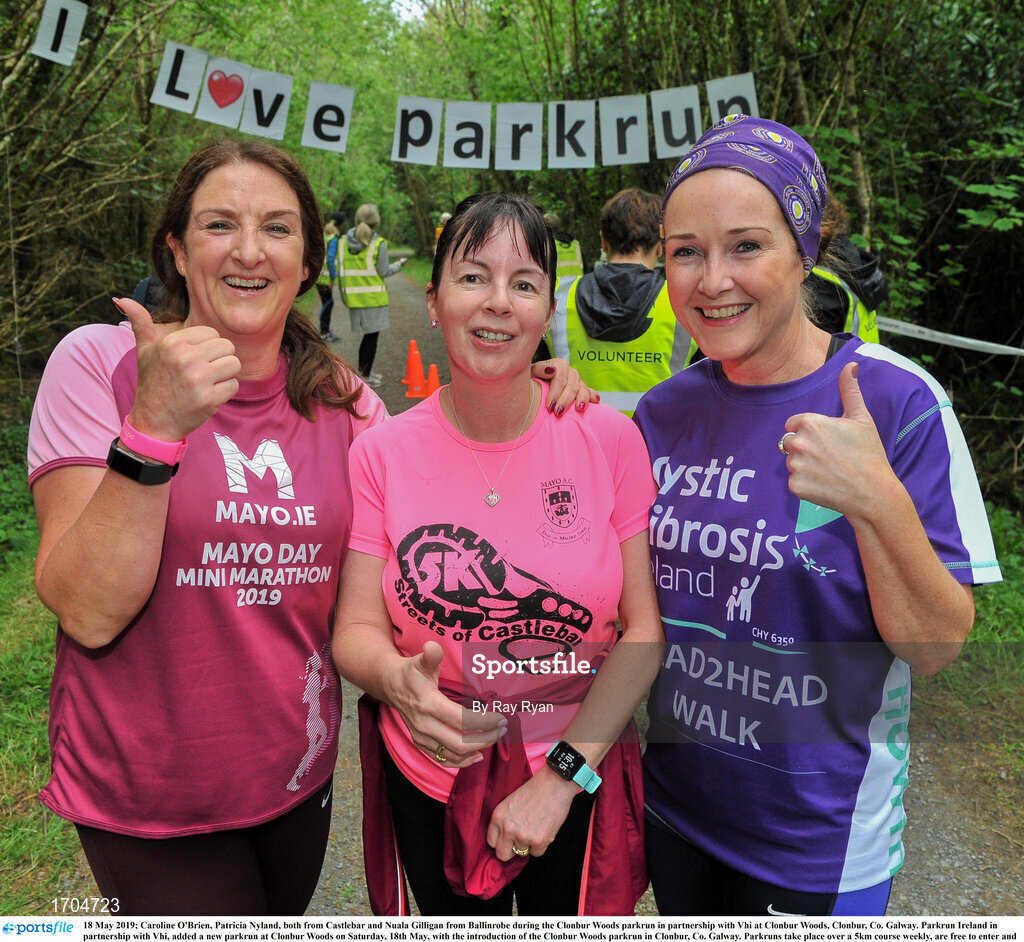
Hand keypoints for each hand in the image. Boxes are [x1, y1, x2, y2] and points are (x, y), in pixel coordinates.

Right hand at [117, 297, 240, 441]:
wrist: (152, 422)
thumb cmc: (152, 384)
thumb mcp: (143, 351)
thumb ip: (140, 323)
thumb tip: (122, 299)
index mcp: (172, 343)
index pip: (212, 333)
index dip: (208, 347)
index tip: (194, 360)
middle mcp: (185, 358)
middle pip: (227, 347)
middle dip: (220, 360)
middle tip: (204, 373)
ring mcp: (198, 379)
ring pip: (234, 364)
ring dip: (225, 375)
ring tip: (208, 383)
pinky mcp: (209, 398)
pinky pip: (233, 385)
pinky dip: (225, 392)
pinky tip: (208, 396)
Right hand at [384, 640, 505, 767]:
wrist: (390, 685)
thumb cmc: (411, 672)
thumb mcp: (421, 661)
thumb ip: (431, 656)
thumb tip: (432, 647)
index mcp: (428, 704)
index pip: (462, 720)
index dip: (484, 722)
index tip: (501, 718)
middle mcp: (424, 725)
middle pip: (460, 743)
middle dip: (485, 739)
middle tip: (501, 730)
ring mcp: (422, 737)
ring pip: (453, 754)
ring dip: (476, 750)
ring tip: (493, 739)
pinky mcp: (421, 743)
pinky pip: (443, 759)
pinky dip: (461, 761)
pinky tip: (475, 756)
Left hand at [486, 765, 576, 859]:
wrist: (554, 784)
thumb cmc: (535, 790)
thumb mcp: (510, 802)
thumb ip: (505, 820)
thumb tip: (505, 839)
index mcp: (498, 816)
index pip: (492, 842)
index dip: (501, 841)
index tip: (508, 839)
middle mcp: (507, 828)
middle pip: (502, 854)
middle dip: (511, 850)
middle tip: (520, 841)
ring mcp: (522, 836)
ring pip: (522, 853)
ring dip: (529, 844)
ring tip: (537, 827)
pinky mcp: (538, 842)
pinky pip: (537, 853)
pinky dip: (542, 845)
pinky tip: (545, 829)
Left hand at [530, 359, 598, 414]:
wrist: (535, 388)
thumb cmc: (531, 381)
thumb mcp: (530, 373)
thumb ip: (539, 369)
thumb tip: (551, 370)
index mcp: (558, 365)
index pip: (560, 377)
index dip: (555, 392)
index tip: (549, 406)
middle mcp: (570, 372)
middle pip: (572, 385)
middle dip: (565, 400)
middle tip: (558, 413)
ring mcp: (578, 381)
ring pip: (583, 389)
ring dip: (582, 399)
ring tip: (579, 409)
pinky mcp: (583, 390)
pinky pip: (591, 392)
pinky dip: (593, 396)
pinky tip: (595, 402)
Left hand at [782, 362, 895, 516]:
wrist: (873, 492)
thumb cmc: (868, 453)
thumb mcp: (861, 418)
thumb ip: (850, 390)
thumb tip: (851, 365)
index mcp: (810, 423)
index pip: (794, 423)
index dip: (810, 431)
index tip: (827, 440)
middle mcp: (798, 443)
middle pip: (790, 442)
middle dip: (805, 448)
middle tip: (830, 457)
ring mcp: (795, 466)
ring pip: (792, 462)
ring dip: (805, 466)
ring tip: (829, 470)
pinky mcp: (795, 486)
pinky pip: (794, 481)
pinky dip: (806, 484)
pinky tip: (825, 484)